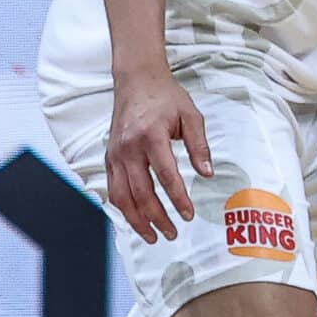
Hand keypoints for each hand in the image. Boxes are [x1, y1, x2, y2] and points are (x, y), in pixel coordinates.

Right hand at [104, 68, 212, 242]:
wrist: (137, 81)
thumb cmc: (165, 97)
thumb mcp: (191, 115)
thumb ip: (200, 146)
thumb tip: (207, 173)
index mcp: (151, 136)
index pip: (166, 175)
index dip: (178, 199)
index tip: (189, 214)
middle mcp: (128, 148)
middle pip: (141, 193)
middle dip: (156, 218)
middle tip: (172, 233)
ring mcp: (115, 154)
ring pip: (121, 197)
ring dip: (136, 220)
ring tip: (152, 235)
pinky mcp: (109, 158)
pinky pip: (112, 189)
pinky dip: (123, 208)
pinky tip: (135, 218)